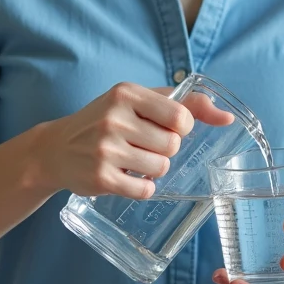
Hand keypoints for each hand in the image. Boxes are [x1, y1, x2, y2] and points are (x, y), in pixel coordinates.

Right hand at [32, 82, 234, 198]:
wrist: (55, 148)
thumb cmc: (107, 120)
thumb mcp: (141, 101)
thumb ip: (186, 104)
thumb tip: (228, 118)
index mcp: (126, 93)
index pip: (180, 117)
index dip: (179, 128)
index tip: (164, 128)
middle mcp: (114, 118)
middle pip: (172, 145)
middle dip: (165, 149)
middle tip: (143, 145)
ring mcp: (105, 149)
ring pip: (161, 168)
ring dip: (153, 169)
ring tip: (133, 161)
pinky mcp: (100, 178)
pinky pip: (144, 190)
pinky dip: (142, 187)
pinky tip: (125, 176)